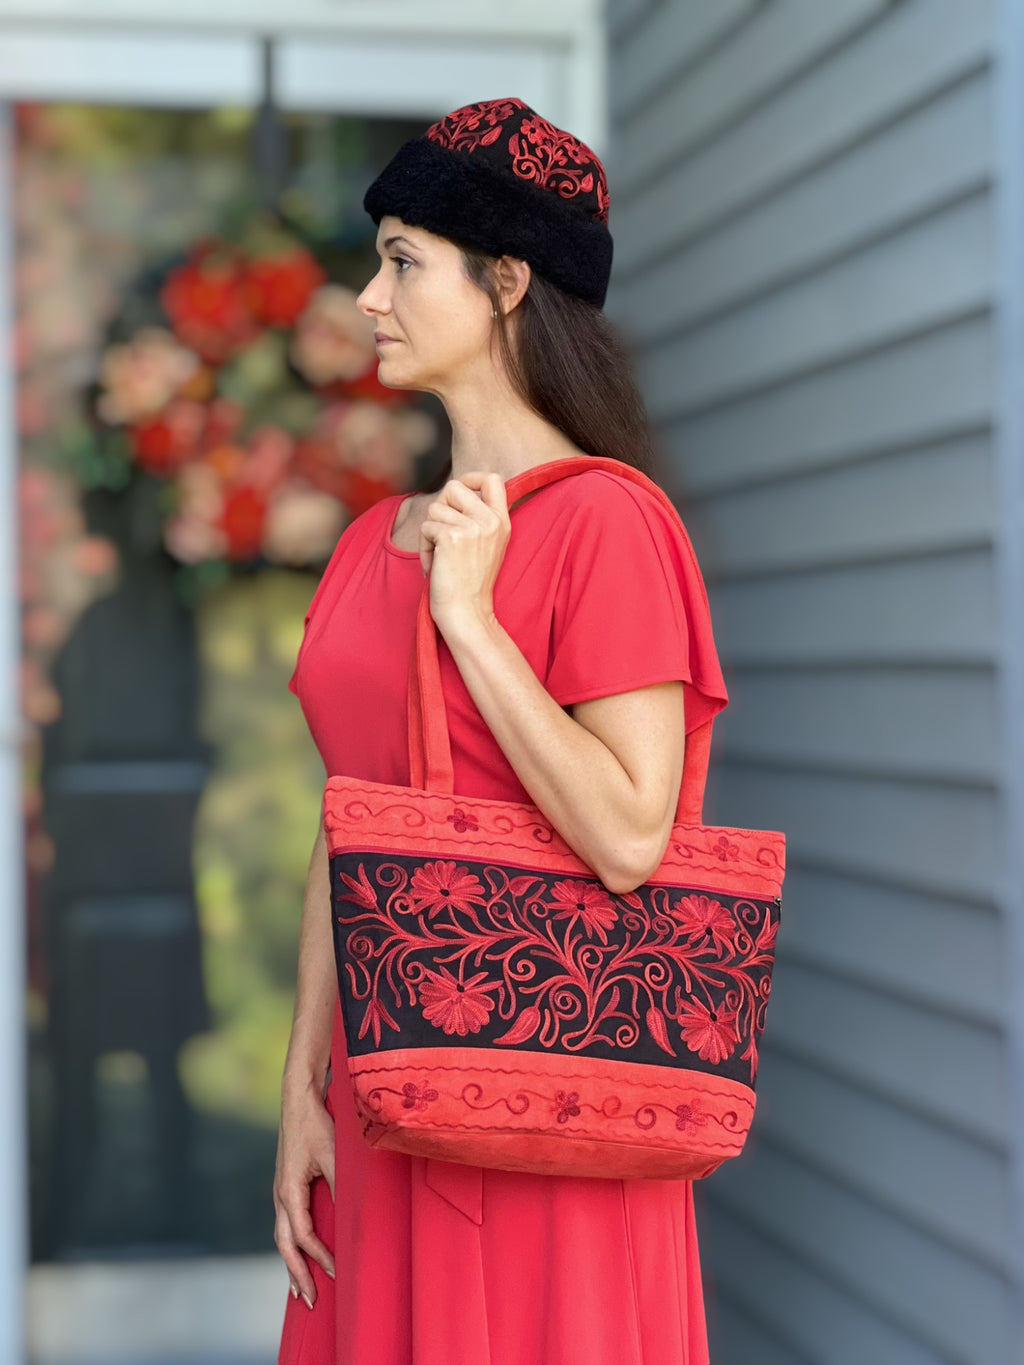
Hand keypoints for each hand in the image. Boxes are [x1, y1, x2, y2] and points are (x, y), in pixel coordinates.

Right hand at [273, 1082, 335, 1308]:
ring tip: (300, 1291)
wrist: (298, 1099)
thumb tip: (352, 1218)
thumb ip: (341, 1186)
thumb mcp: (334, 1154)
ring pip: (282, 1237)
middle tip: (310, 1303)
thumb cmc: (317, 1124)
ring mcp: (281, 1191)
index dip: (320, 1257)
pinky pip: (286, 1224)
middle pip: (286, 1245)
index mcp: (289, 1191)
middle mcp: (280, 1195)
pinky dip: (292, 1246)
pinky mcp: (286, 1186)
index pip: (304, 1236)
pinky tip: (299, 1255)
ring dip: (291, 1264)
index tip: (338, 1272)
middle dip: (297, 1275)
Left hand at [419, 471, 510, 635]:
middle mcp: (490, 521)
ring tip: (441, 556)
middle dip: (440, 508)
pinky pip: (425, 528)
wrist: (468, 614)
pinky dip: (424, 548)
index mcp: (502, 522)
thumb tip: (454, 493)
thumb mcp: (488, 546)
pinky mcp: (451, 537)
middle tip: (443, 533)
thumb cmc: (470, 584)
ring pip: (434, 509)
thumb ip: (480, 519)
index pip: (492, 479)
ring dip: (430, 533)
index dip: (471, 478)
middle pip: (453, 487)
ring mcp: (472, 528)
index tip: (460, 494)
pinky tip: (436, 566)